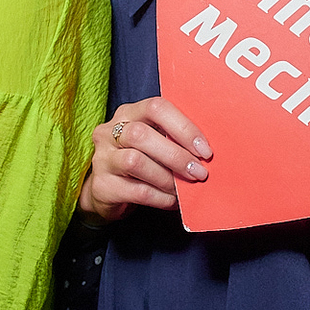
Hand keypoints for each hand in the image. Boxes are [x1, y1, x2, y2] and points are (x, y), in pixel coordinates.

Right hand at [79, 97, 210, 220]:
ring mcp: (102, 159)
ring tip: (184, 188)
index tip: (204, 149)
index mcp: (128, 113)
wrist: (107, 192)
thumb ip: (173, 139)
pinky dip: (161, 197)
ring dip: (167, 177)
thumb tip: (206, 152)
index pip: (156, 108)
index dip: (183, 128)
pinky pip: (137, 191)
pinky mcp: (102, 186)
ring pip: (135, 162)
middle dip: (176, 155)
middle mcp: (109, 132)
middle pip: (141, 135)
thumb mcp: (154, 143)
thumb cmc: (140, 161)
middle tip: (199, 172)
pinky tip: (172, 200)